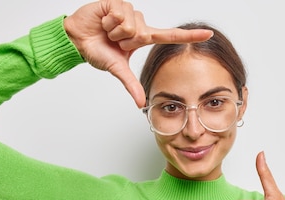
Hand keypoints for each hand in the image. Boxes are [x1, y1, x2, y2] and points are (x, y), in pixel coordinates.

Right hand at [64, 0, 212, 107]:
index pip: (170, 36)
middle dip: (125, 40)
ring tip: (107, 31)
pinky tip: (103, 21)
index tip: (208, 34)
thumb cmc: (97, 51)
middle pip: (143, 32)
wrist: (76, 39)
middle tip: (113, 40)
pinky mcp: (117, 3)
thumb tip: (141, 104)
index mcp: (142, 37)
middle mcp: (139, 23)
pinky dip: (109, 21)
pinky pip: (120, 13)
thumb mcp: (117, 69)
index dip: (190, 36)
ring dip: (116, 31)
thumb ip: (131, 85)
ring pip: (132, 23)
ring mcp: (129, 11)